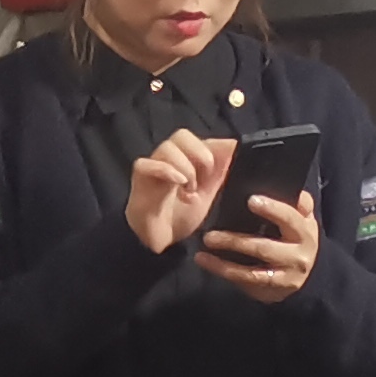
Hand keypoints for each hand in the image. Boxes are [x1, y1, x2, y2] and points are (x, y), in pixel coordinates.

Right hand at [126, 132, 235, 254]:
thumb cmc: (182, 215)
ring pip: (166, 148)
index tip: (226, 165)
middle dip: (200, 154)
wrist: (160, 241)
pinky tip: (179, 184)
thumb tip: (235, 145)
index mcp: (186, 160)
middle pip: (182, 135)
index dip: (215, 149)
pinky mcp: (139, 179)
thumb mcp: (209, 193)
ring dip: (185, 168)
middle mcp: (168, 159)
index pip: (201, 139)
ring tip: (190, 191)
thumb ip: (221, 171)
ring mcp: (152, 167)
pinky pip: (146, 164)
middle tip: (206, 177)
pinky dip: (166, 171)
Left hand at [194, 189, 318, 303]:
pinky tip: (205, 261)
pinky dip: (223, 269)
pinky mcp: (274, 288)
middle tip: (210, 233)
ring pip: (252, 268)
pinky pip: (247, 279)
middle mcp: (299, 252)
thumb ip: (292, 202)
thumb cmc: (294, 237)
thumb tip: (271, 176)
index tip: (250, 200)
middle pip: (265, 246)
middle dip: (237, 240)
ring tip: (206, 243)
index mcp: (304, 228)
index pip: (291, 216)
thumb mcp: (299, 218)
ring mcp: (287, 273)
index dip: (273, 209)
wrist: (306, 274)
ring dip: (226, 257)